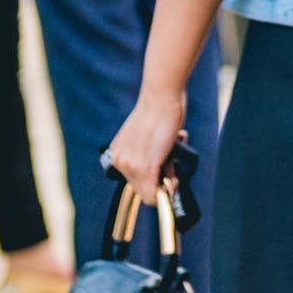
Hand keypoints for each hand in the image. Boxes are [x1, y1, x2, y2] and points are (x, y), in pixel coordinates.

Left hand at [105, 84, 187, 204]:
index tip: (164, 165)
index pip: (134, 181)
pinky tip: (174, 172)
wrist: (160, 98)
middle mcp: (120, 161)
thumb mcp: (148, 137)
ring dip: (168, 178)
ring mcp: (132, 166)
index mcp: (118, 154)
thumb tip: (164, 176)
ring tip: (173, 152)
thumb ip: (149, 155)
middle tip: (171, 159)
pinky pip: (155, 194)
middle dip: (161, 179)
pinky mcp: (146, 167)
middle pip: (142, 189)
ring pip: (151, 193)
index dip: (153, 177)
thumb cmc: (159, 112)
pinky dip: (168, 188)